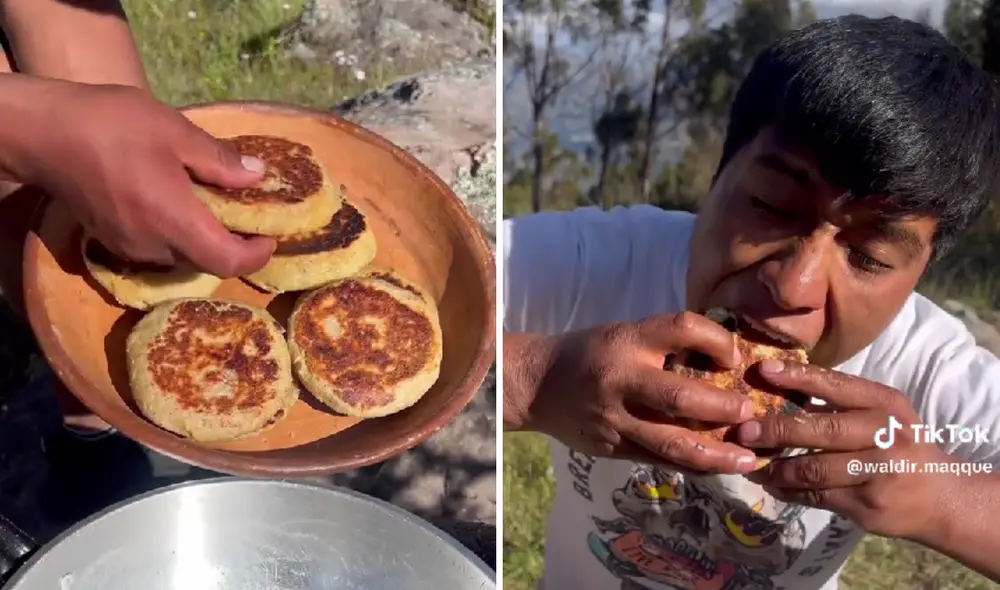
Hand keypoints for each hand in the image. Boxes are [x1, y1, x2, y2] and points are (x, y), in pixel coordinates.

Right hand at [7, 81, 274, 276]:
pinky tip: (175, 202)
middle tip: (246, 215)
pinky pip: (155, 248)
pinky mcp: (111, 240)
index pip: (228, 261)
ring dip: (201, 237)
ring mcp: (128, 247)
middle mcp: (153, 246)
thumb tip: (258, 177)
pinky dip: (175, 233)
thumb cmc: (112, 125)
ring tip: (211, 203)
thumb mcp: (175, 132)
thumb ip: (219, 160)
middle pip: (206, 262)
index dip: (256, 255)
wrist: (42, 132)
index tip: (269, 236)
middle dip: (231, 244)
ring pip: (181, 256)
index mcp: (175, 221)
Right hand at [525, 312, 759, 473]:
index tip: (735, 356)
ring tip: (748, 461)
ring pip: (672, 441)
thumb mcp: (623, 334)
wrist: (536, 384)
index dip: (717, 340)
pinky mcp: (613, 446)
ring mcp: (616, 418)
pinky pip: (658, 460)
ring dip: (716, 454)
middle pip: (680, 396)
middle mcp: (621, 378)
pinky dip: (691, 467)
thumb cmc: (589, 353)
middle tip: (751, 413)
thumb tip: (723, 357)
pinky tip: (717, 470)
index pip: (682, 328)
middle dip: (722, 408)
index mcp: (627, 340)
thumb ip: (663, 345)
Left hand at [739, 359, 956, 538]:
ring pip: (812, 469)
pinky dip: (788, 490)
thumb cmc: (899, 444)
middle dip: (776, 429)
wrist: (941, 497)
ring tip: (753, 463)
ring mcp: (878, 472)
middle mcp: (885, 435)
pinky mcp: (867, 505)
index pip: (837, 384)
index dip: (798, 377)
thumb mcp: (883, 414)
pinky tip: (772, 485)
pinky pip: (816, 496)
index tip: (763, 370)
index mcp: (885, 404)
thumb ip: (840, 402)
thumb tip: (776, 389)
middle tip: (744, 431)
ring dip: (775, 468)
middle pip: (820, 430)